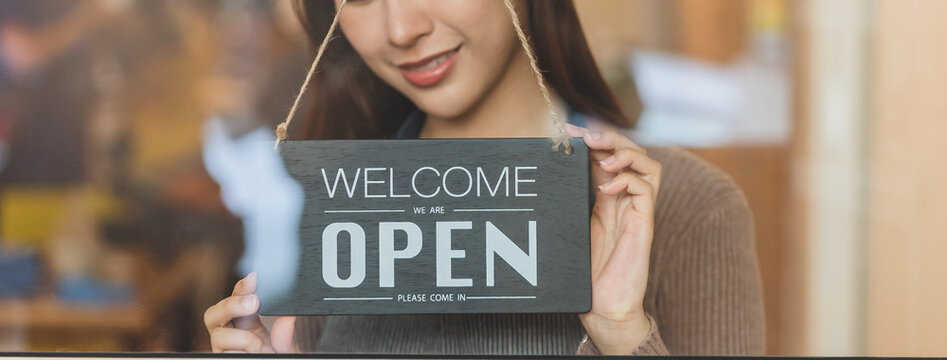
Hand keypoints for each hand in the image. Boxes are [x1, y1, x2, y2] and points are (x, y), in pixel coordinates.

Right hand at [204, 273, 298, 352]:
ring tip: (264, 348)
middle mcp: (230, 334)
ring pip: (219, 336)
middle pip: (214, 313)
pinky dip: (243, 353)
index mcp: (245, 323)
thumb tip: (287, 317)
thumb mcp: (287, 346)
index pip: (237, 298)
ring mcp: (224, 350)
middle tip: (254, 303)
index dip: (242, 287)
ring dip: (244, 339)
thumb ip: (285, 334)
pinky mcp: (224, 358)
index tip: (253, 277)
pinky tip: (258, 353)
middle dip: (231, 304)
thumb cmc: (278, 356)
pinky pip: (226, 354)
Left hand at [565, 124, 661, 354]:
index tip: (567, 132)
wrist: (601, 305)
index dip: (592, 140)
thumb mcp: (571, 226)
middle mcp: (625, 200)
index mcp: (607, 197)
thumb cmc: (585, 270)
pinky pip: (646, 189)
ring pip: (648, 164)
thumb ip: (569, 200)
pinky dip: (628, 180)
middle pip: (631, 153)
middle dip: (609, 137)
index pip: (607, 156)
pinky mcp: (644, 224)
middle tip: (585, 136)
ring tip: (603, 157)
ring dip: (626, 152)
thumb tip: (547, 172)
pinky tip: (607, 188)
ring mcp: (637, 210)